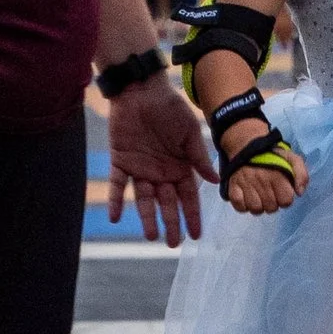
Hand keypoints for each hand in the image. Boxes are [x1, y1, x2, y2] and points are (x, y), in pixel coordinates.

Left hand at [105, 75, 214, 245]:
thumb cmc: (170, 108)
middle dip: (171, 223)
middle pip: (167, 203)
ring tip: (151, 236)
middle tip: (172, 244)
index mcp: (179, 166)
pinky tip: (116, 217)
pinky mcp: (121, 160)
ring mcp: (140, 168)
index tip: (196, 235)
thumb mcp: (190, 133)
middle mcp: (160, 172)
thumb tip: (216, 181)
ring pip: (143, 199)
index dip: (192, 215)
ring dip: (146, 217)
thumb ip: (199, 158)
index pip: (187, 197)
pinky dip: (116, 200)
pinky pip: (118, 185)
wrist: (141, 90)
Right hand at [223, 138, 307, 215]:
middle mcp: (262, 181)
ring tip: (259, 197)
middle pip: (271, 208)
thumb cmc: (273, 155)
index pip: (285, 201)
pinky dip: (244, 206)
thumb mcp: (293, 159)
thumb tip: (299, 193)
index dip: (285, 199)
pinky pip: (239, 207)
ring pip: (256, 209)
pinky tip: (247, 198)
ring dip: (259, 206)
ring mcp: (246, 185)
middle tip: (270, 194)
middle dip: (273, 203)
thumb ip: (302, 175)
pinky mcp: (233, 186)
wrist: (247, 145)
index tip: (281, 192)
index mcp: (277, 176)